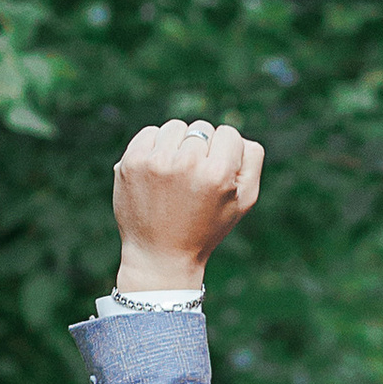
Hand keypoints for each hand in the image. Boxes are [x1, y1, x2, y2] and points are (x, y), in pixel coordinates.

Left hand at [111, 117, 265, 291]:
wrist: (160, 255)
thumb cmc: (207, 227)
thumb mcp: (244, 201)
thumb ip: (251, 160)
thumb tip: (236, 134)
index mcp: (218, 173)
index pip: (229, 134)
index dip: (227, 153)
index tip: (217, 174)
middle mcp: (186, 163)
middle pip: (202, 129)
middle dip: (203, 149)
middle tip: (195, 179)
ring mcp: (155, 161)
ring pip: (176, 127)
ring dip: (179, 145)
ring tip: (176, 174)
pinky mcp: (131, 162)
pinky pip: (150, 133)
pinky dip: (156, 147)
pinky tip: (158, 171)